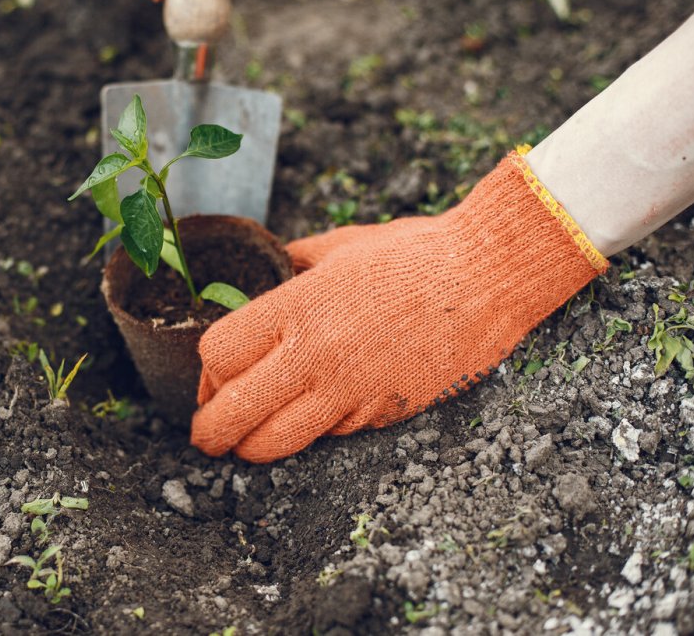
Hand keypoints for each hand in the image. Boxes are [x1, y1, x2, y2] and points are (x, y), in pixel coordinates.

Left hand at [191, 150, 608, 462]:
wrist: (488, 278)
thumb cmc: (415, 254)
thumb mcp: (340, 245)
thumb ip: (293, 260)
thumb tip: (269, 263)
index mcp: (296, 308)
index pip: (218, 357)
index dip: (206, 375)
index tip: (212, 378)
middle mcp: (314, 355)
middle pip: (233, 414)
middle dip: (211, 432)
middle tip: (206, 437)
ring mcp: (349, 391)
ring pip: (277, 442)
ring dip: (253, 448)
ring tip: (245, 444)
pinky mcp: (381, 413)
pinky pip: (328, 436)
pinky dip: (313, 433)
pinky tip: (315, 413)